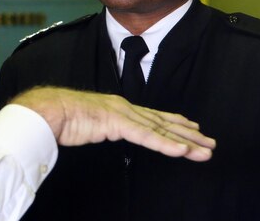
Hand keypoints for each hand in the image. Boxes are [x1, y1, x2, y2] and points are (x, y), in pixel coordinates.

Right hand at [11, 86, 214, 161]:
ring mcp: (122, 114)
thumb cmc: (63, 117)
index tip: (193, 128)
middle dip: (189, 134)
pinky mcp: (117, 124)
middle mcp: (125, 108)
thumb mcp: (91, 123)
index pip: (153, 117)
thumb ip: (105, 127)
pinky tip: (182, 151)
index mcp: (119, 107)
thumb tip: (108, 132)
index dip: (175, 123)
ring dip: (185, 142)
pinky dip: (166, 144)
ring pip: (160, 130)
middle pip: (163, 123)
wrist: (49, 110)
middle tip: (210, 143)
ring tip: (205, 150)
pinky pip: (146, 137)